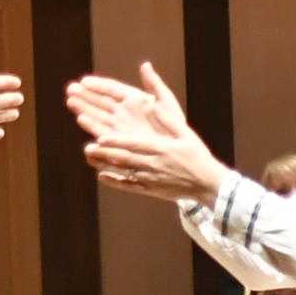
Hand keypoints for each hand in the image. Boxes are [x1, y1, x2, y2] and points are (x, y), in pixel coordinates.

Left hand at [66, 61, 223, 204]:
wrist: (207, 184)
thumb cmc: (197, 156)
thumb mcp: (186, 134)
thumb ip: (168, 120)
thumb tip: (153, 105)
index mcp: (162, 149)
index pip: (136, 144)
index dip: (117, 141)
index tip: (101, 136)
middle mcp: (154, 164)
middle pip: (125, 158)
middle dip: (106, 153)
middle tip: (88, 147)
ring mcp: (151, 179)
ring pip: (124, 172)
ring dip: (105, 165)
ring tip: (89, 157)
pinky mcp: (150, 189)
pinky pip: (129, 186)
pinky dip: (115, 182)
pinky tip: (101, 176)